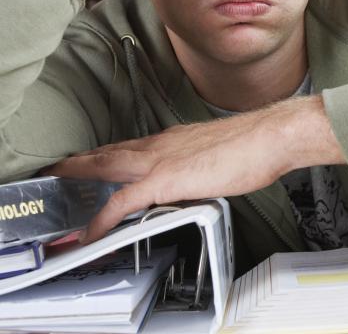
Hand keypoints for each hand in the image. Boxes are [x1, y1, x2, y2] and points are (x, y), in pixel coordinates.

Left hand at [48, 96, 344, 242]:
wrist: (267, 136)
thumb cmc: (253, 144)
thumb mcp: (218, 151)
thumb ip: (200, 162)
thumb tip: (200, 174)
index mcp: (175, 139)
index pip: (132, 146)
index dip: (109, 153)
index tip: (95, 158)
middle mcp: (161, 145)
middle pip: (110, 152)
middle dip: (83, 160)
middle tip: (60, 166)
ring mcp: (160, 161)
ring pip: (107, 166)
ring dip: (80, 175)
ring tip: (59, 182)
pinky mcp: (165, 180)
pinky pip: (123, 202)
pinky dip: (103, 217)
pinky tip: (91, 230)